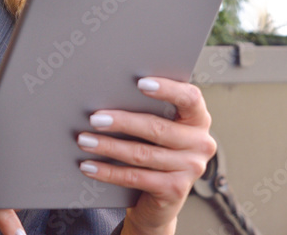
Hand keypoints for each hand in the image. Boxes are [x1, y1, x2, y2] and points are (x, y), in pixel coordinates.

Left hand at [77, 77, 216, 234]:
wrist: (161, 202)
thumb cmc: (156, 152)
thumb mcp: (160, 130)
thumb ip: (151, 112)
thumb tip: (111, 94)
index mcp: (199, 120)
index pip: (190, 98)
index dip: (167, 89)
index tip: (140, 83)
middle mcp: (201, 144)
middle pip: (157, 128)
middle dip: (122, 122)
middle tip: (95, 118)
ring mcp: (190, 169)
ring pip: (142, 153)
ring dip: (108, 146)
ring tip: (85, 140)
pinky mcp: (175, 190)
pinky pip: (135, 177)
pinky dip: (108, 172)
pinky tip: (89, 166)